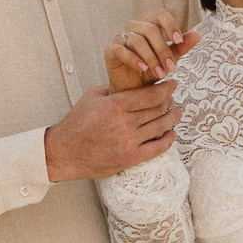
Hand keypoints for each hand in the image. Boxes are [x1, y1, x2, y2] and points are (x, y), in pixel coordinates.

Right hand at [45, 82, 182, 181]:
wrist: (65, 152)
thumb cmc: (77, 123)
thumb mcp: (92, 97)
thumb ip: (112, 89)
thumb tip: (130, 84)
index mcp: (115, 105)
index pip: (150, 94)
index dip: (166, 88)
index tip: (172, 84)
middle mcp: (124, 123)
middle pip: (157, 109)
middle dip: (168, 101)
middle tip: (172, 97)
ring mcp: (129, 142)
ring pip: (160, 127)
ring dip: (172, 118)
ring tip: (177, 112)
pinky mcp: (130, 158)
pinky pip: (157, 148)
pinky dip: (168, 139)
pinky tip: (171, 133)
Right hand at [105, 11, 198, 91]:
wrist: (134, 91)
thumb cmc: (151, 71)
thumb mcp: (169, 60)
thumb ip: (181, 47)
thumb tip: (198, 35)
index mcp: (150, 25)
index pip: (161, 14)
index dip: (170, 25)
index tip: (178, 41)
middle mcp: (134, 27)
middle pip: (150, 29)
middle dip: (163, 49)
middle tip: (171, 67)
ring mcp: (120, 37)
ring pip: (137, 40)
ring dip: (151, 58)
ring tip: (159, 73)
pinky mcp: (110, 50)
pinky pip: (121, 50)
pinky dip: (134, 60)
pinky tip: (143, 69)